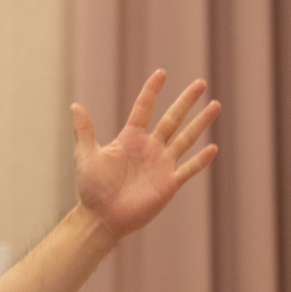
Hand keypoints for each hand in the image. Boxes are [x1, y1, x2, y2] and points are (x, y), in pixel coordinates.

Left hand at [72, 70, 219, 240]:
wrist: (102, 219)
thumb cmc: (92, 189)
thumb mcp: (86, 156)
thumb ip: (84, 131)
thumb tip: (74, 105)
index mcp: (130, 138)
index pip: (144, 108)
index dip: (152, 91)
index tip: (161, 73)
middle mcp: (149, 148)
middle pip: (172, 118)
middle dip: (186, 101)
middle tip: (200, 83)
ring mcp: (161, 165)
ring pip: (185, 138)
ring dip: (200, 123)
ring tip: (215, 105)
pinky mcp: (169, 184)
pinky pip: (188, 169)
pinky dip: (200, 160)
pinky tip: (213, 148)